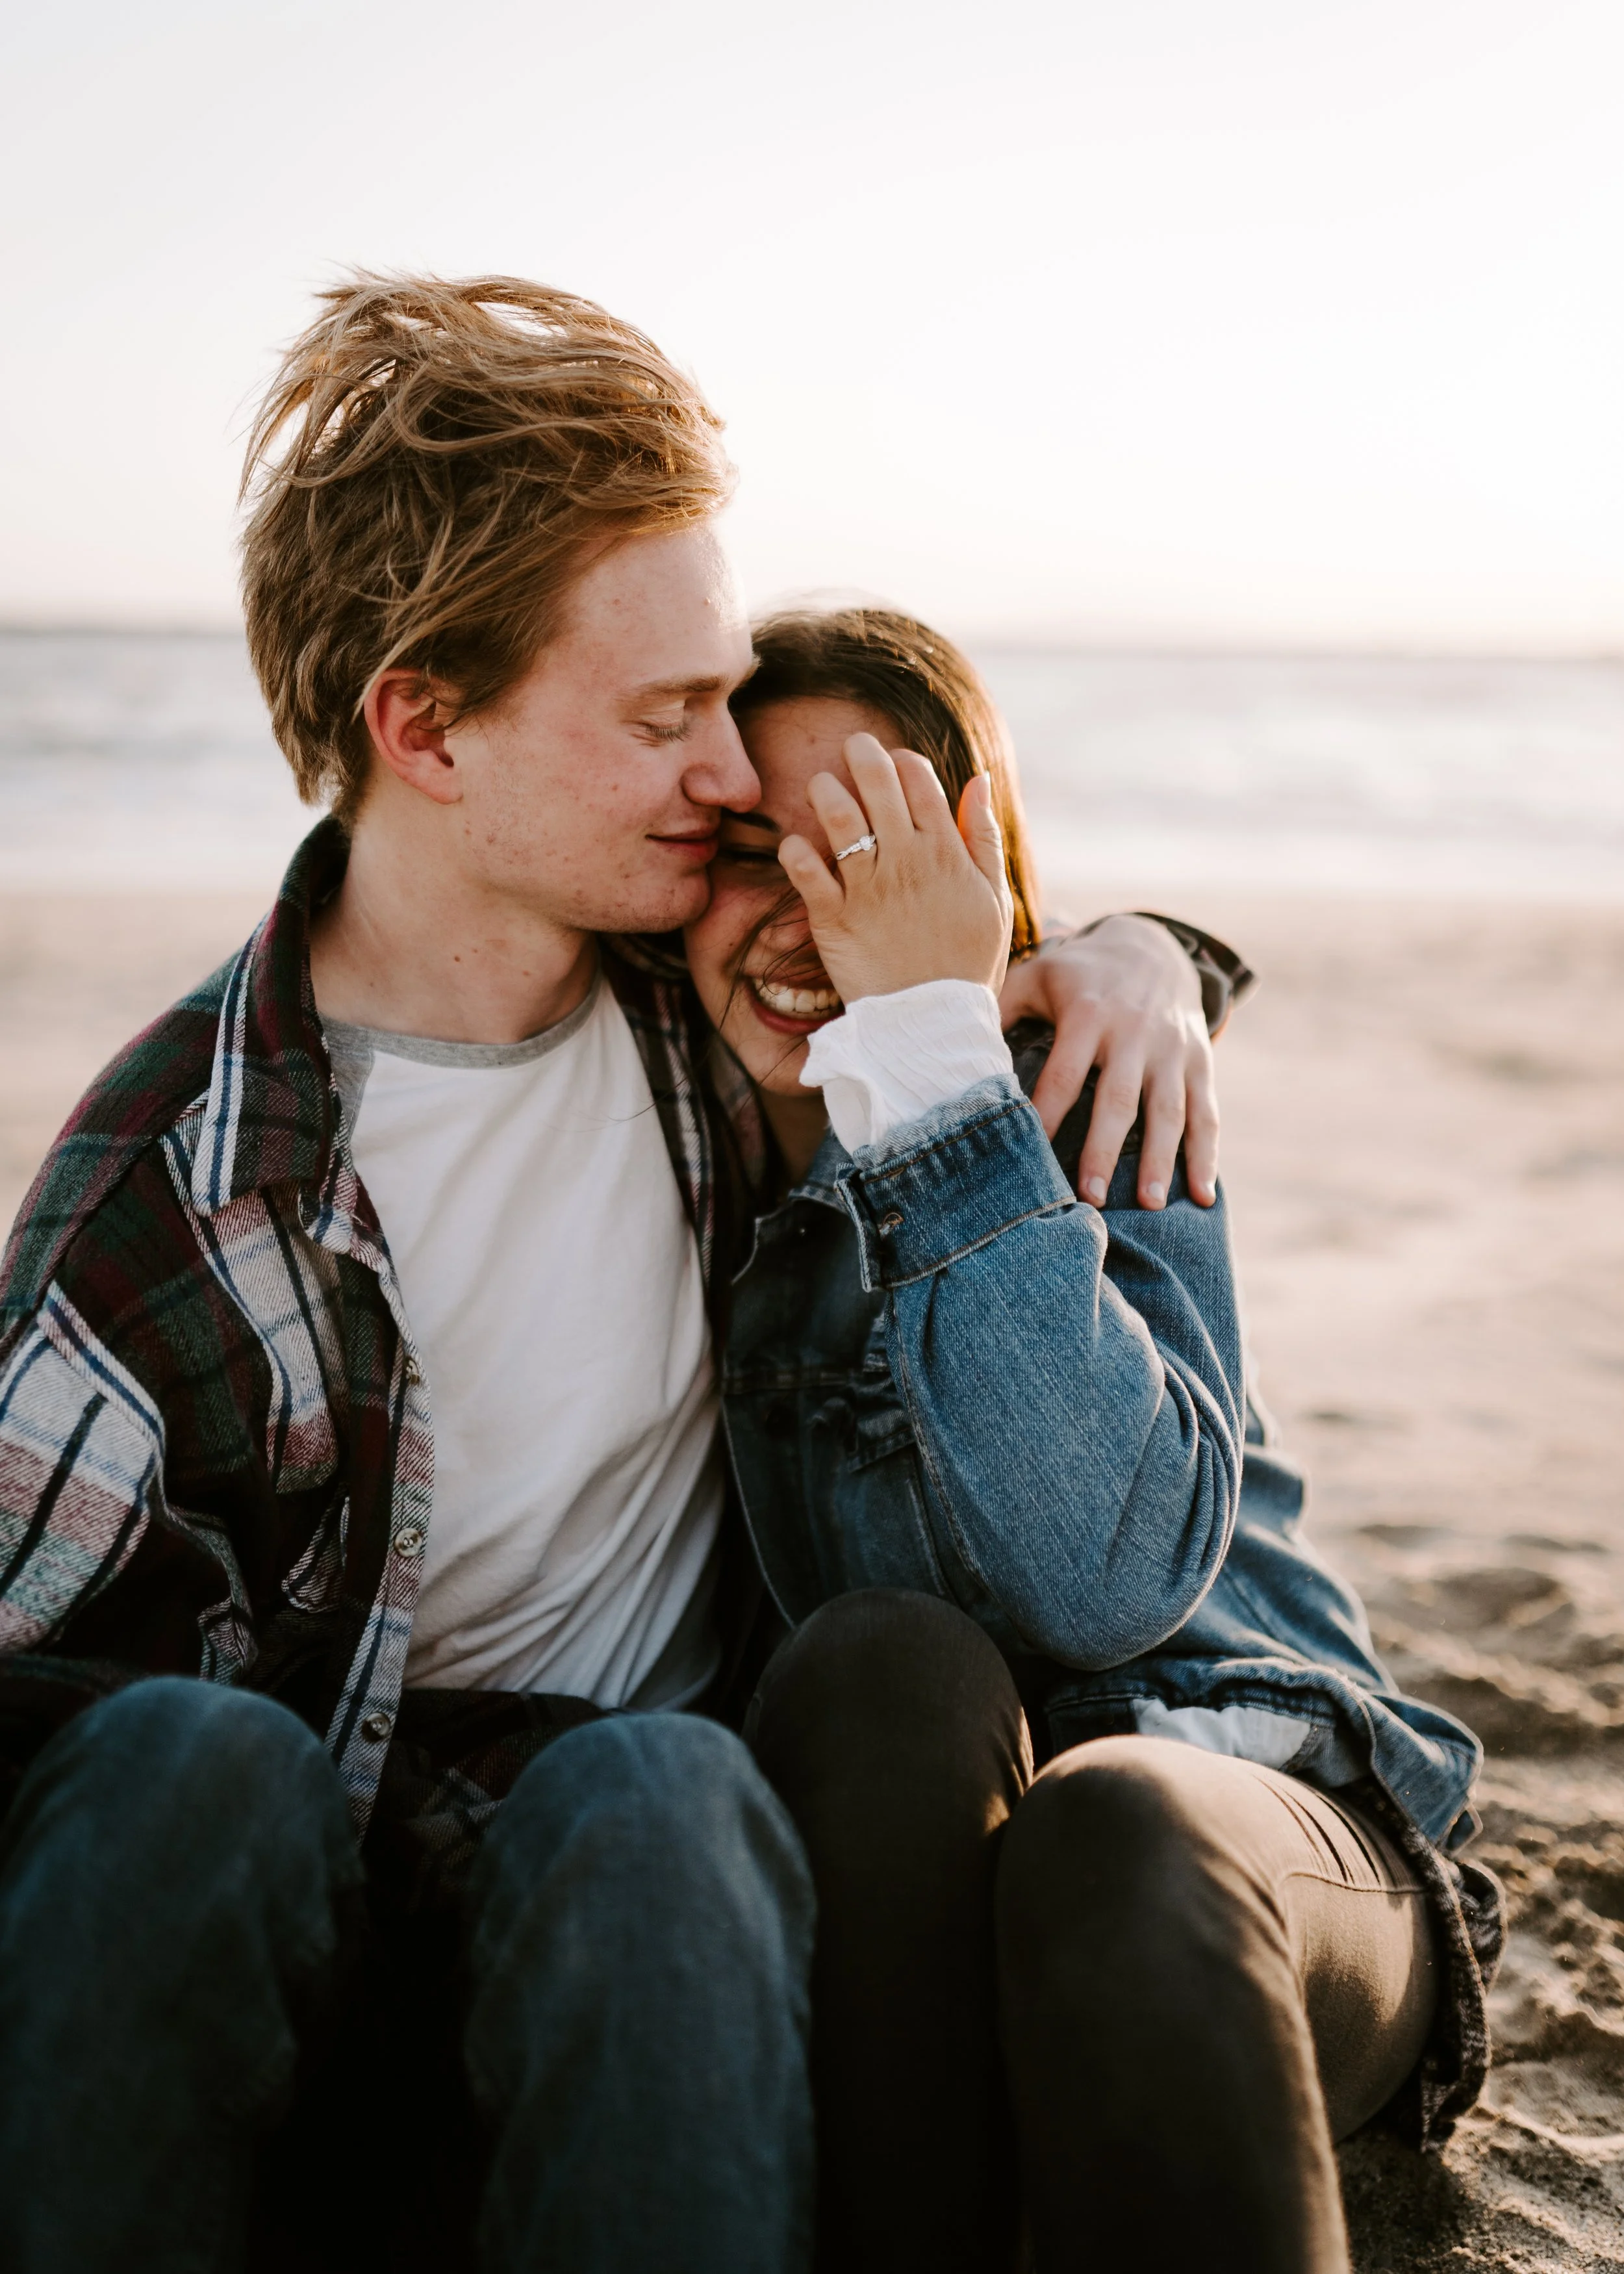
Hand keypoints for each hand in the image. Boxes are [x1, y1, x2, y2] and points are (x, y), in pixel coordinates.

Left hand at [778, 735, 1013, 1002]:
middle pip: (878, 784)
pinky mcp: (834, 919)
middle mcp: (906, 862)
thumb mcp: (995, 900)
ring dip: (825, 791)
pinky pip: (807, 873)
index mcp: (946, 853)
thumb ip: (984, 838)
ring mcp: (868, 889)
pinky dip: (794, 853)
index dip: (903, 761)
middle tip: (852, 746)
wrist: (933, 1025)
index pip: (920, 781)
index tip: (895, 764)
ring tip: (819, 785)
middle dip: (862, 754)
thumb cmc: (966, 964)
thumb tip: (977, 780)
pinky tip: (792, 845)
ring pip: (839, 818)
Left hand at [998, 915, 1218, 1209]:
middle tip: (1091, 1198)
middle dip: (1104, 1149)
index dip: (1046, 1115)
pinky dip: (1208, 1156)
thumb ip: (1000, 1009)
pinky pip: (1206, 1112)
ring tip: (1151, 1205)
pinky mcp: (1200, 1061)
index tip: (1030, 1158)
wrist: (1153, 944)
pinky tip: (1203, 1196)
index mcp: (1088, 1014)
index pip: (1063, 1074)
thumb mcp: (1037, 974)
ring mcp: (1172, 1049)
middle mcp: (1134, 1032)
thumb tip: (956, 1052)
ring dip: (1162, 1160)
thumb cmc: (1078, 973)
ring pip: (1168, 1110)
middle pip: (1118, 1098)